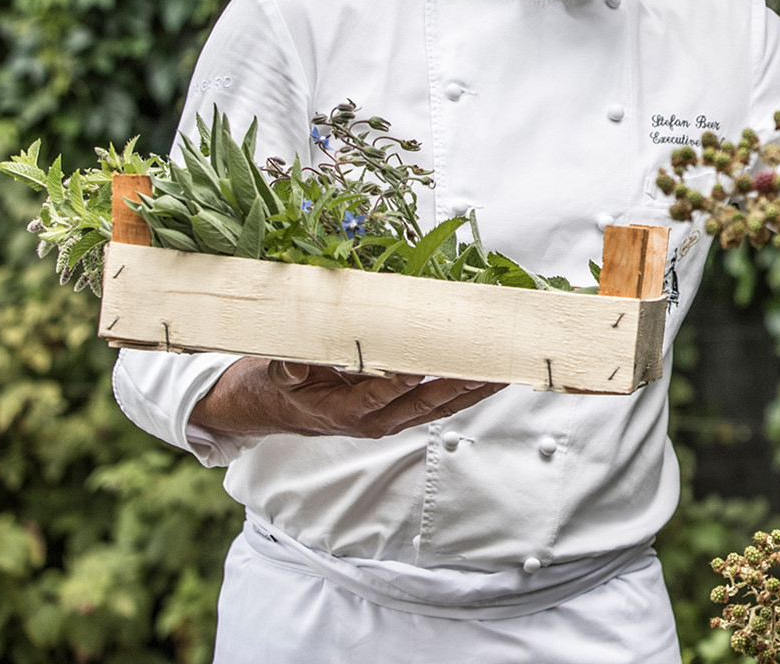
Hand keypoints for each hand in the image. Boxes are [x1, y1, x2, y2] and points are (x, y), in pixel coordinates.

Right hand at [189, 357, 504, 440]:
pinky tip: (490, 376)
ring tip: (507, 368)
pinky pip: (440, 404)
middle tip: (491, 363)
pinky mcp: (401, 413)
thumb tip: (299, 358)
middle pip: (426, 403)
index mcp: (344, 411)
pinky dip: (467, 391)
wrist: (272, 409)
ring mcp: (391, 419)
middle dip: (461, 383)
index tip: (429, 363)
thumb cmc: (279, 384)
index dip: (407, 380)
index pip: (382, 394)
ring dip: (474, 389)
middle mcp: (374, 421)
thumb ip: (291, 366)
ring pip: (441, 406)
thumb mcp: (277, 372)